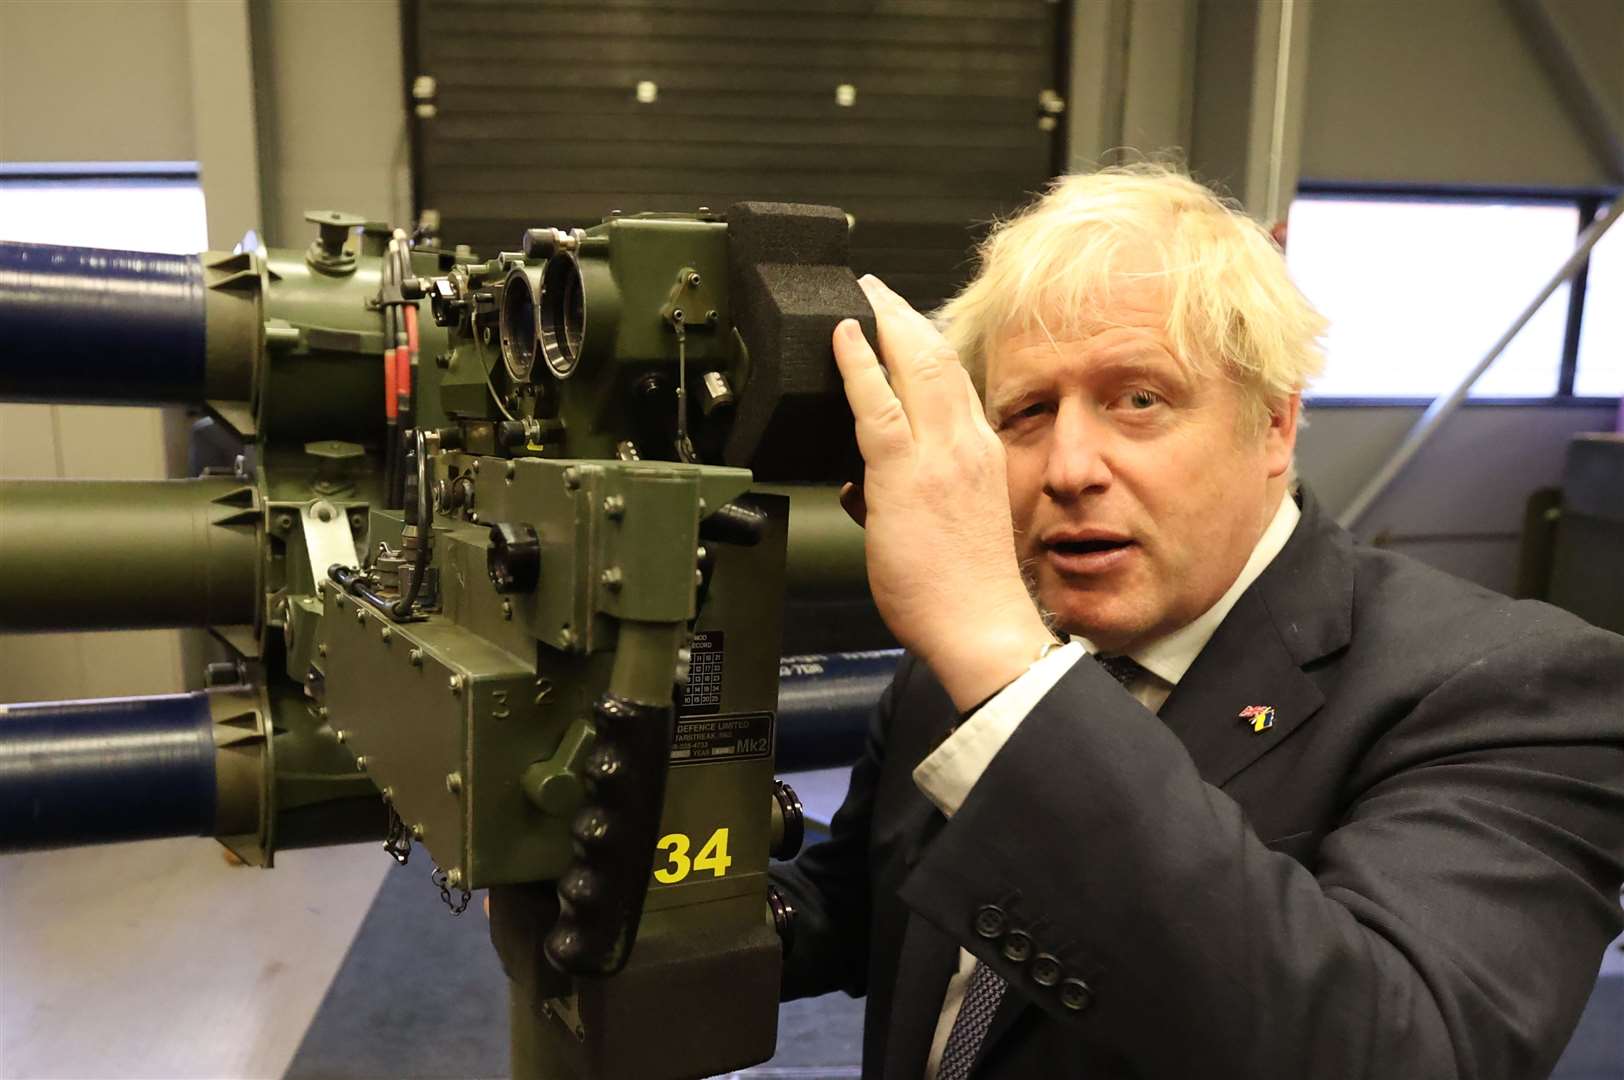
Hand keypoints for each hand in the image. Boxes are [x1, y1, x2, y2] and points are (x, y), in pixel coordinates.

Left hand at [834, 276, 1053, 710]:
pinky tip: (843, 338)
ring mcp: (939, 455)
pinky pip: (879, 404)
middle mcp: (968, 444)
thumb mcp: (948, 524)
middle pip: (938, 358)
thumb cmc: (964, 589)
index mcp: (981, 454)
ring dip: (885, 322)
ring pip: (915, 366)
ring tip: (861, 296)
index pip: (954, 381)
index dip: (927, 342)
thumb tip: (859, 490)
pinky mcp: (907, 474)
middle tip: (878, 289)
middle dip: (905, 315)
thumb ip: (906, 497)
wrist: (981, 626)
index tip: (906, 322)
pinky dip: (859, 363)